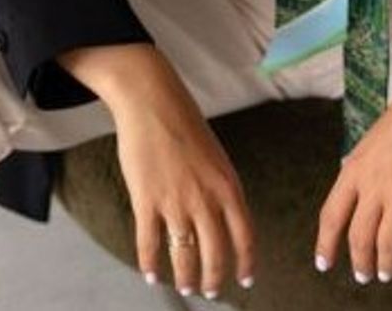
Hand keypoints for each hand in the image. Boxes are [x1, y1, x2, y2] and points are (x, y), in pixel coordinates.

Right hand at [107, 60, 257, 296]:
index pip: (245, 236)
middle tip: (210, 291)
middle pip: (215, 254)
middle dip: (213, 279)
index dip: (246, 264)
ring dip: (184, 277)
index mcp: (228, 185)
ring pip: (184, 256)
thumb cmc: (185, 124)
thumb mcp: (216, 157)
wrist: (153, 101)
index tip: (244, 281)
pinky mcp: (146, 200)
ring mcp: (175, 201)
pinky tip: (151, 274)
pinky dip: (150, 264)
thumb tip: (225, 221)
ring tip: (184, 286)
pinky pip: (149, 244)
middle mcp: (205, 198)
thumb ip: (221, 189)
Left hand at [315, 77, 391, 282]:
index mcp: (354, 168)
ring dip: (385, 266)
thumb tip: (352, 201)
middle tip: (364, 275)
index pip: (331, 216)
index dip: (325, 245)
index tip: (324, 264)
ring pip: (387, 245)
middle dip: (360, 263)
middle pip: (358, 238)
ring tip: (387, 275)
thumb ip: (360, 173)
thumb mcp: (369, 143)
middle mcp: (374, 183)